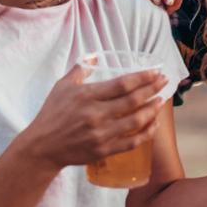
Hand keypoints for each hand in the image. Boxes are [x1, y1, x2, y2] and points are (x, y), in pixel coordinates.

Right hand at [18, 65, 167, 170]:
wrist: (42, 147)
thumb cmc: (51, 114)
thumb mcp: (62, 87)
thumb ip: (80, 70)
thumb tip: (95, 56)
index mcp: (87, 96)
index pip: (122, 84)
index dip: (143, 77)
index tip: (155, 72)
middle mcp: (96, 114)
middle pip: (133, 100)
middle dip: (153, 89)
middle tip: (164, 81)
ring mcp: (101, 134)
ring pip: (136, 121)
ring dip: (152, 109)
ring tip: (161, 100)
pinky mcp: (104, 150)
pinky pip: (132, 141)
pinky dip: (146, 133)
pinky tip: (153, 124)